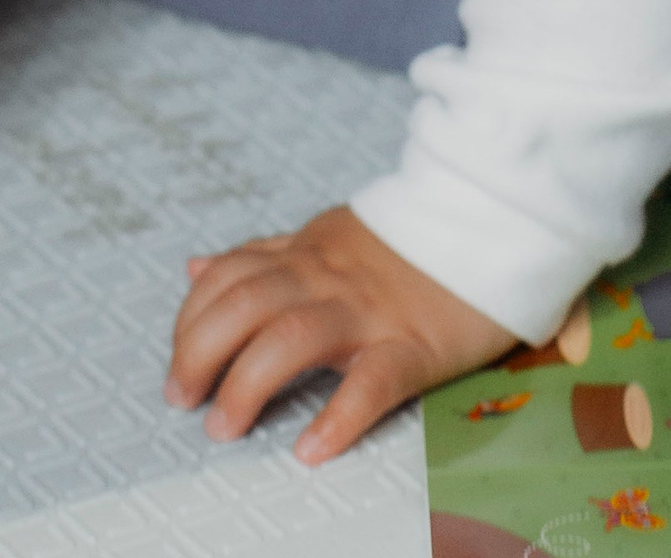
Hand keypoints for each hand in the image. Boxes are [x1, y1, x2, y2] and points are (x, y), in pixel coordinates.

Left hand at [167, 203, 510, 463]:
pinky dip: (338, 416)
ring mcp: (369, 310)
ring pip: (293, 335)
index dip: (190, 323)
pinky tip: (312, 448)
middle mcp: (327, 278)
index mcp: (305, 254)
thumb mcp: (323, 236)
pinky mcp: (414, 345)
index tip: (178, 368)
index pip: (227, 278)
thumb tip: (195, 269)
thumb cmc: (405, 243)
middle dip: (201, 352)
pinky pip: (372, 381)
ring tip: (227, 427)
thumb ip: (260, 256)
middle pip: (245, 304)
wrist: (492, 222)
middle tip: (186, 401)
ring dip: (249, 382)